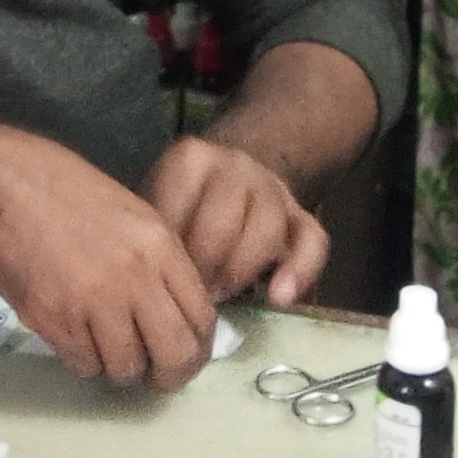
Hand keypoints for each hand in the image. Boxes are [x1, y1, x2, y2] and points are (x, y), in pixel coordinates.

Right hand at [0, 124, 222, 385]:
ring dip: (118, 367)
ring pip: (127, 368)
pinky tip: (72, 337)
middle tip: (154, 374)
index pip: (202, 317)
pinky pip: (84, 365)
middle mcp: (134, 275)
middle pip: (175, 354)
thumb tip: (173, 312)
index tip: (185, 355)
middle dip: (168, 374)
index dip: (197, 348)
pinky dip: (82, 360)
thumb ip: (156, 261)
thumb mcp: (127, 213)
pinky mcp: (53, 319)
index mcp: (158, 243)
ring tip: (103, 348)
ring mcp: (93, 300)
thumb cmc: (58, 188)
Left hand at [143, 134, 329, 309]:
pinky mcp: (303, 216)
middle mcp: (236, 166)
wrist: (228, 181)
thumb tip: (145, 284)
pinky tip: (279, 298)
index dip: (171, 245)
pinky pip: (312, 241)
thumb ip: (153, 233)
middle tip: (190, 292)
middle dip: (205, 262)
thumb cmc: (180, 206)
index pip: (180, 199)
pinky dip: (299, 270)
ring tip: (222, 293)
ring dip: (242, 268)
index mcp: (192, 158)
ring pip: (268, 225)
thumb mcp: (157, 206)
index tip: (161, 275)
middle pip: (224, 215)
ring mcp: (274, 189)